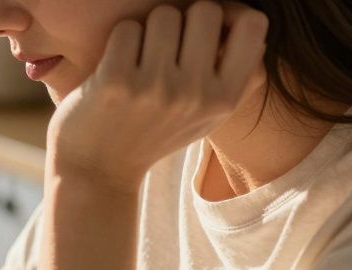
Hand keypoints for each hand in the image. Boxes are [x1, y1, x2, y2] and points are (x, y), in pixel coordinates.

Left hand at [48, 1, 267, 188]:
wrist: (98, 172)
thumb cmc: (153, 135)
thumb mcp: (207, 118)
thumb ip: (237, 76)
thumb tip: (248, 21)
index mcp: (224, 100)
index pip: (254, 24)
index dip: (230, 14)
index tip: (206, 29)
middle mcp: (195, 94)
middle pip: (206, 10)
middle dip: (183, 20)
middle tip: (165, 46)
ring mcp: (155, 87)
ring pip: (164, 15)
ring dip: (148, 29)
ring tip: (139, 59)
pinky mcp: (116, 82)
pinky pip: (127, 29)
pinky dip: (119, 41)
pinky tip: (115, 66)